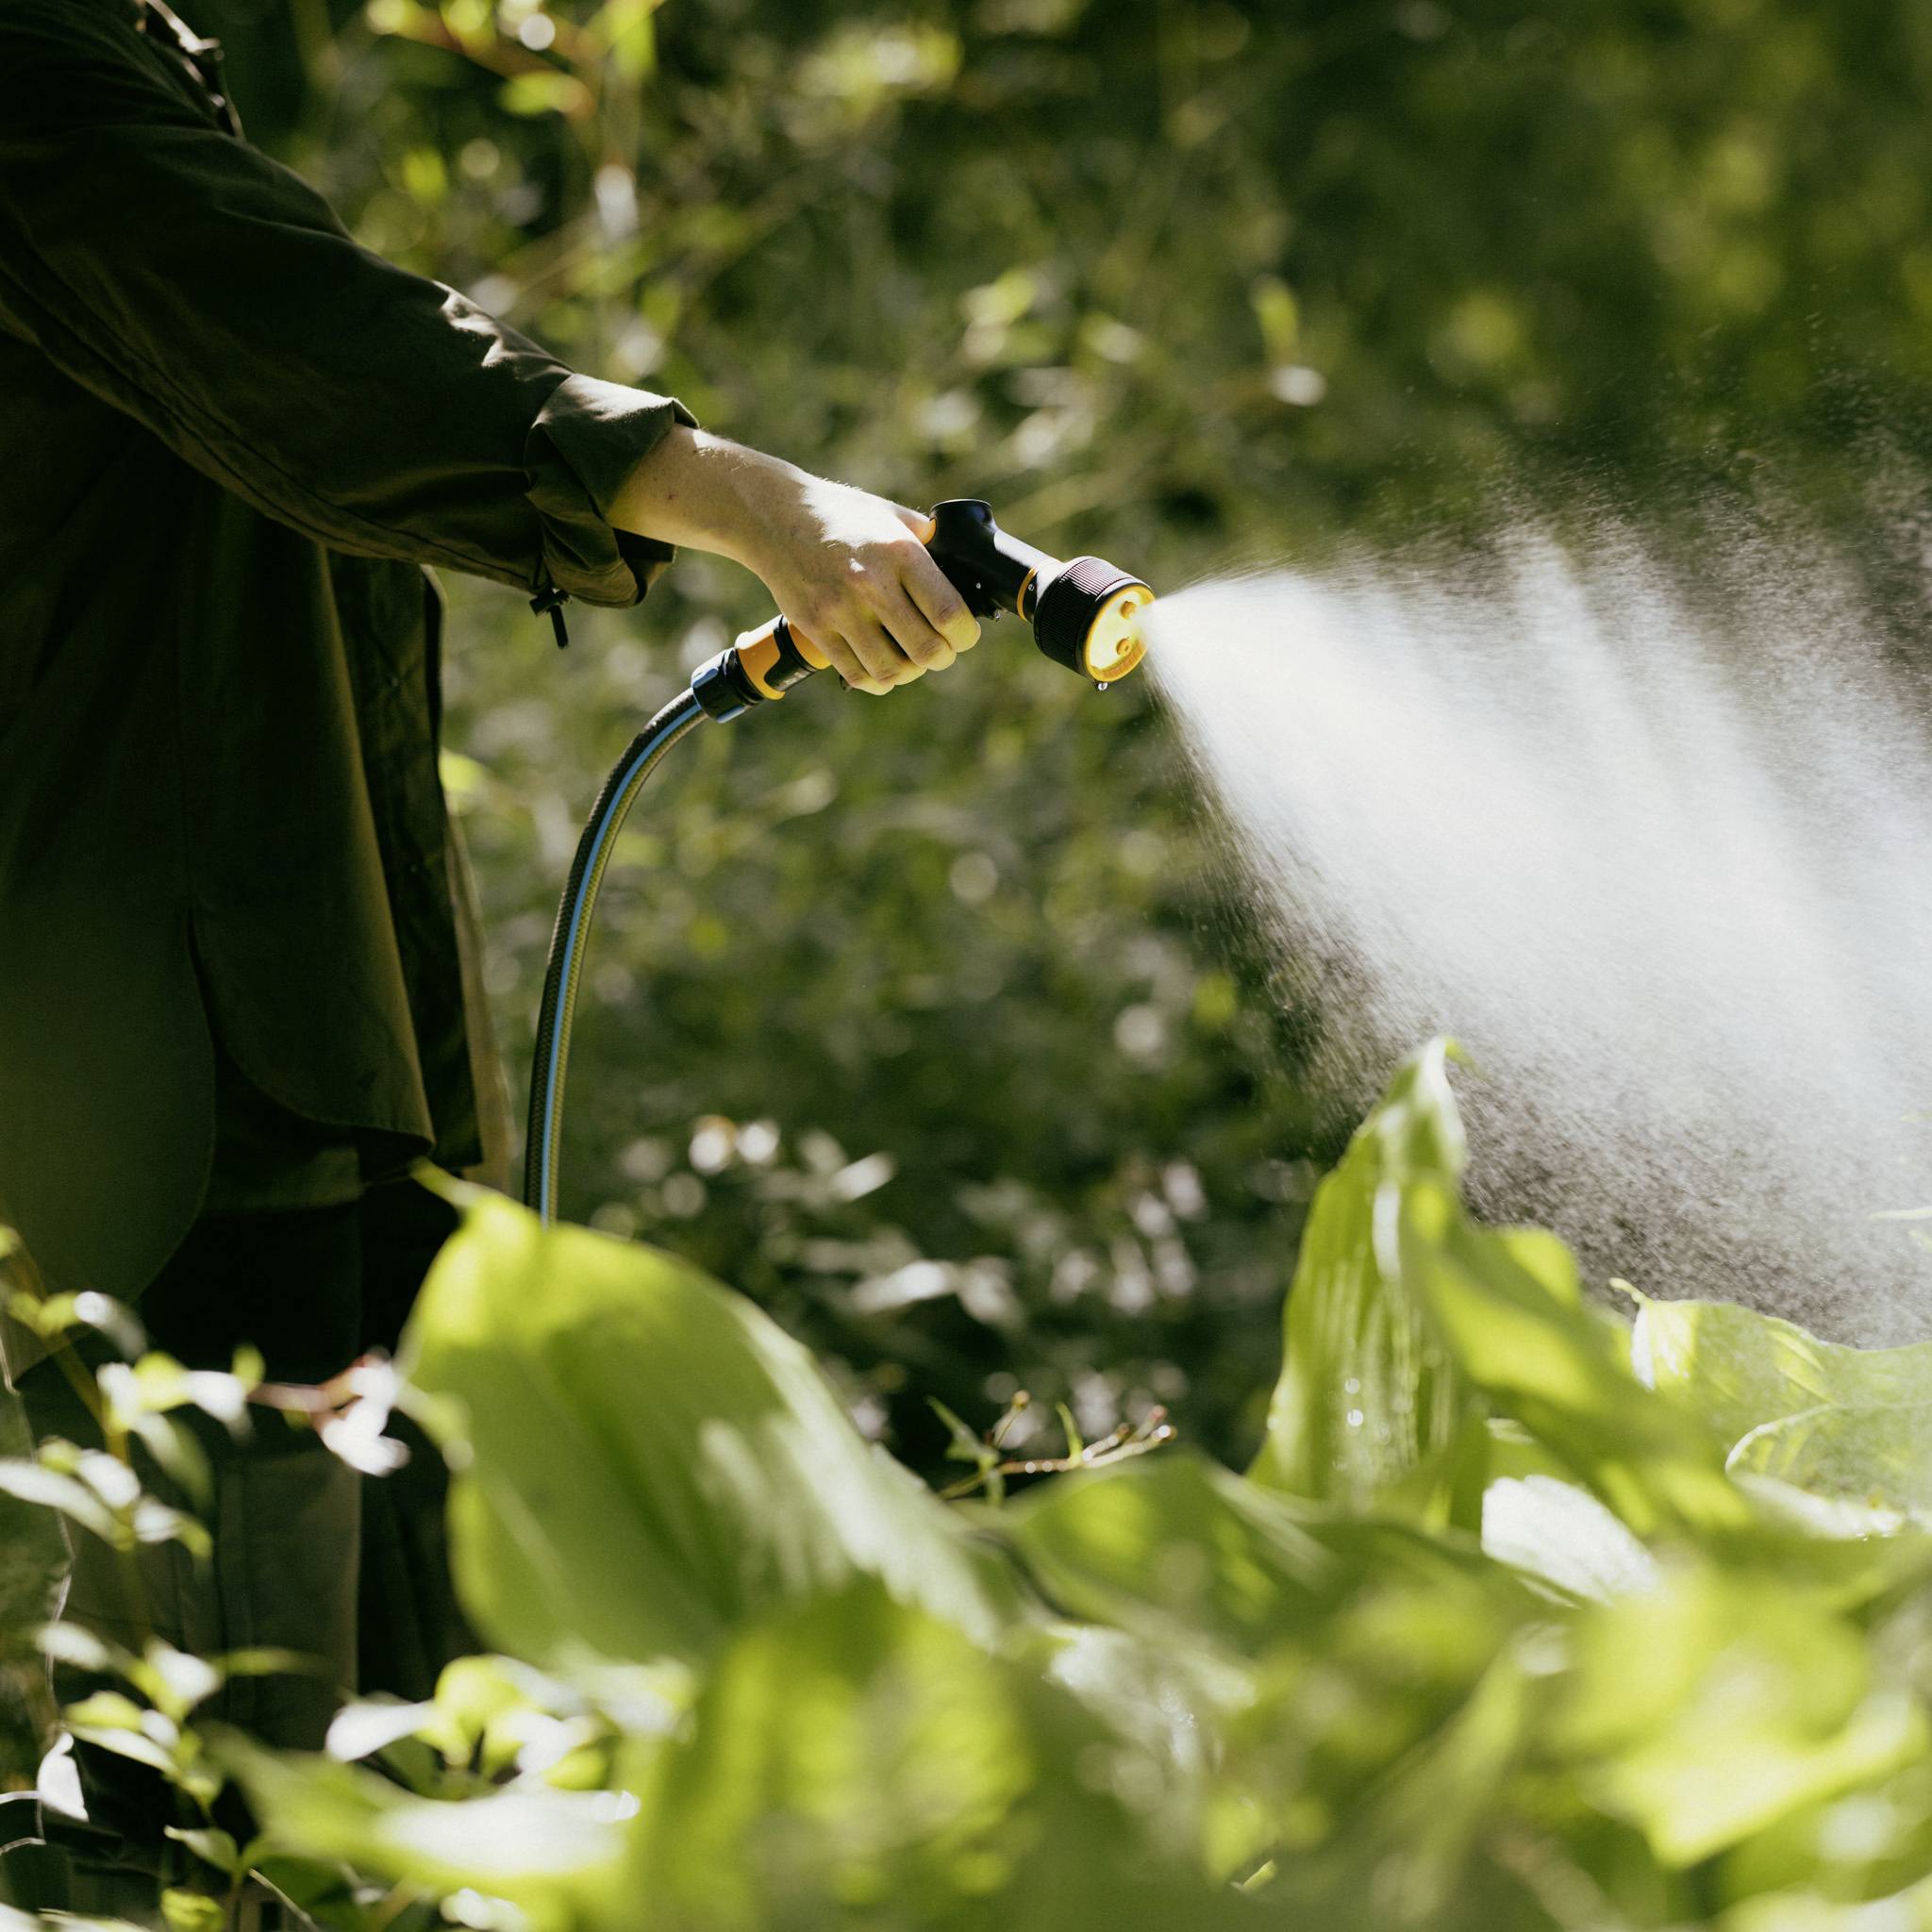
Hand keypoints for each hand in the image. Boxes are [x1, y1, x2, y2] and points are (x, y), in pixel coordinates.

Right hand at [605, 427, 980, 694]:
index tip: (964, 634)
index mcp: (899, 553)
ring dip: (909, 672)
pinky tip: (883, 667)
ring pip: (891, 671)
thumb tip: (965, 567)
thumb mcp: (892, 515)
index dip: (965, 636)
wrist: (774, 516)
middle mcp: (870, 584)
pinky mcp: (815, 627)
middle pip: (925, 651)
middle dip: (942, 657)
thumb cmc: (842, 515)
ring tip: (910, 659)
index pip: (949, 614)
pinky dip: (878, 679)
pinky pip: (857, 674)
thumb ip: (928, 543)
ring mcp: (839, 609)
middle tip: (940, 650)